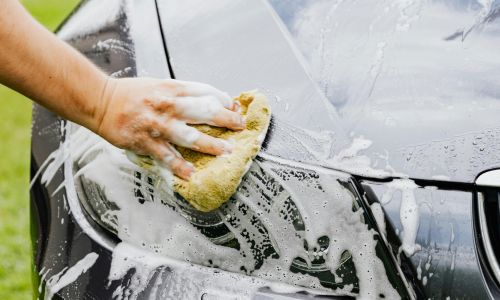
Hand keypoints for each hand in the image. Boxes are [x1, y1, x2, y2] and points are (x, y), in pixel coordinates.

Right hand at [95, 77, 244, 179]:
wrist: (100, 101)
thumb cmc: (131, 94)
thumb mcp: (160, 85)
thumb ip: (182, 94)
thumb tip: (208, 102)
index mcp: (172, 88)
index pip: (205, 92)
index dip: (224, 100)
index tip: (235, 108)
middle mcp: (167, 105)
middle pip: (204, 111)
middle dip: (226, 120)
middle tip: (241, 127)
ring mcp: (157, 125)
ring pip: (189, 136)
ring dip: (210, 145)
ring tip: (226, 152)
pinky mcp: (145, 141)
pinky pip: (166, 156)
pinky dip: (179, 166)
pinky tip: (191, 174)